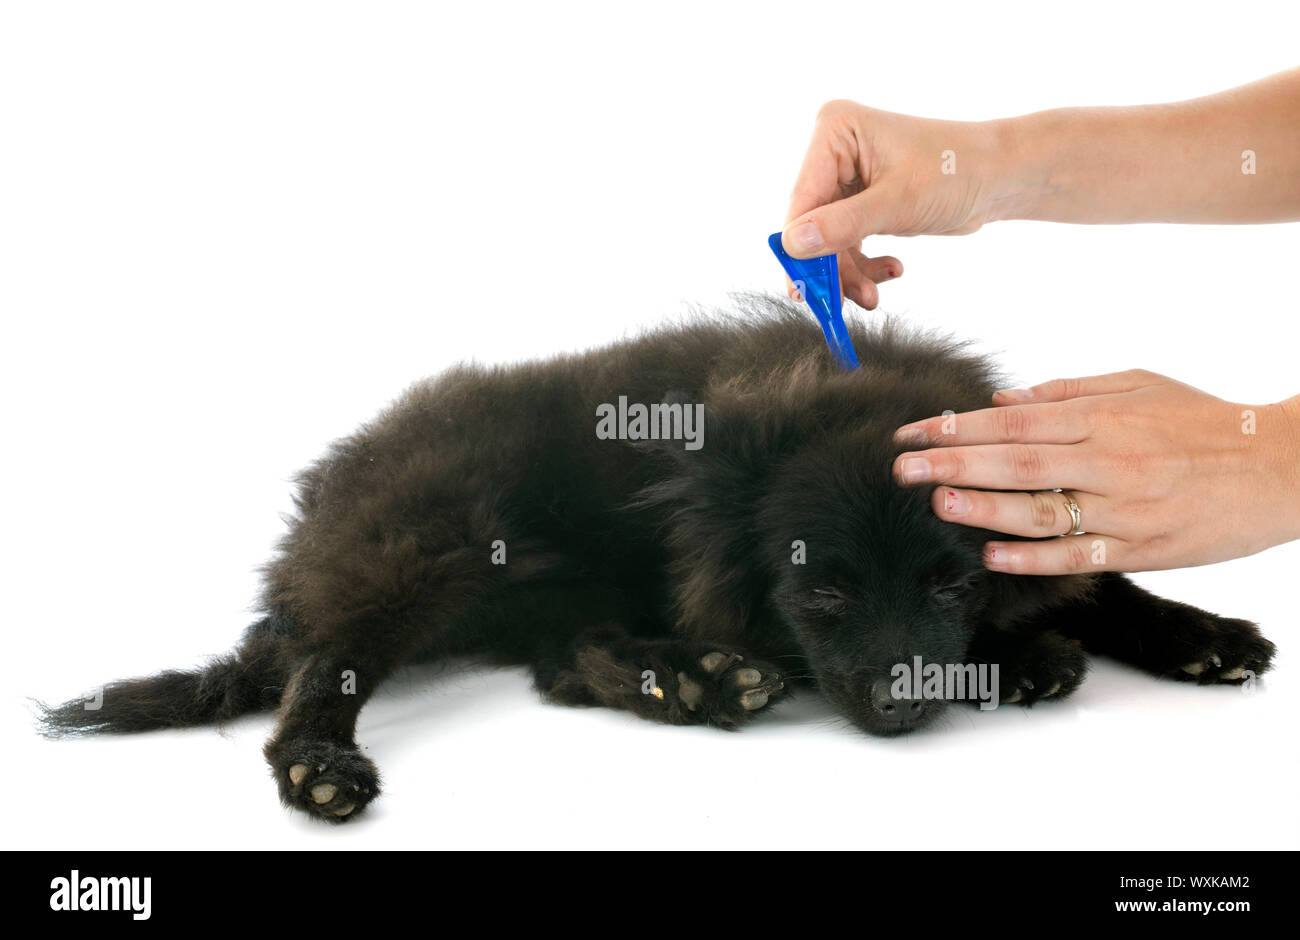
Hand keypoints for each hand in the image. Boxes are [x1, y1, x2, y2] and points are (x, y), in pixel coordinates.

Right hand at [782, 100, 1013, 307]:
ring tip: (872, 297)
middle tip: (839, 303)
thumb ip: (842, 225)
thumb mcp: (897, 202)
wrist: (999, 177)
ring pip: (828, 240)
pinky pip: (847, 242)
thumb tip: (793, 245)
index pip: (802, 199)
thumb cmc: (956, 172)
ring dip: (849, 273)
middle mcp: (834, 151)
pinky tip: (891, 271)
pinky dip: (864, 265)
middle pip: (811, 224)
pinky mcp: (860, 201)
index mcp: (835, 131)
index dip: (801, 248)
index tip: (804, 291)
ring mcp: (846, 177)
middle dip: (830, 266)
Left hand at [889, 370, 1299, 573]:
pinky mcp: (1143, 548)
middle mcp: (1109, 460)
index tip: (912, 431)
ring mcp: (1125, 508)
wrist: (1280, 466)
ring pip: (1042, 511)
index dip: (957, 426)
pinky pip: (1080, 557)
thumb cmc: (1201, 421)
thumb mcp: (1138, 385)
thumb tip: (1001, 399)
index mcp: (1102, 418)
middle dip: (952, 463)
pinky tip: (992, 556)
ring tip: (937, 504)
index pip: (1013, 422)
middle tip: (901, 468)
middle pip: (1016, 462)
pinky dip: (1035, 558)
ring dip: (985, 509)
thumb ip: (1067, 393)